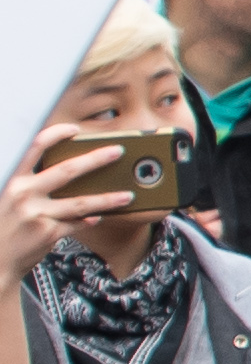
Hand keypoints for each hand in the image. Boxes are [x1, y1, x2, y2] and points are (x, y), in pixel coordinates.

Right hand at [0, 128, 130, 287]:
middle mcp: (24, 194)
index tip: (75, 130)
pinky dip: (88, 220)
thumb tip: (70, 176)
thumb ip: (33, 186)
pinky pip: (76, 223)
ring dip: (107, 199)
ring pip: (80, 203)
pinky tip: (98, 217)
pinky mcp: (47, 234)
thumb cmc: (5, 227)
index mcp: (15, 181)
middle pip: (67, 171)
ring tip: (126, 195)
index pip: (36, 148)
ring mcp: (37, 214)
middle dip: (96, 159)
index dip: (57, 134)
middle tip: (117, 152)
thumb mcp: (10, 199)